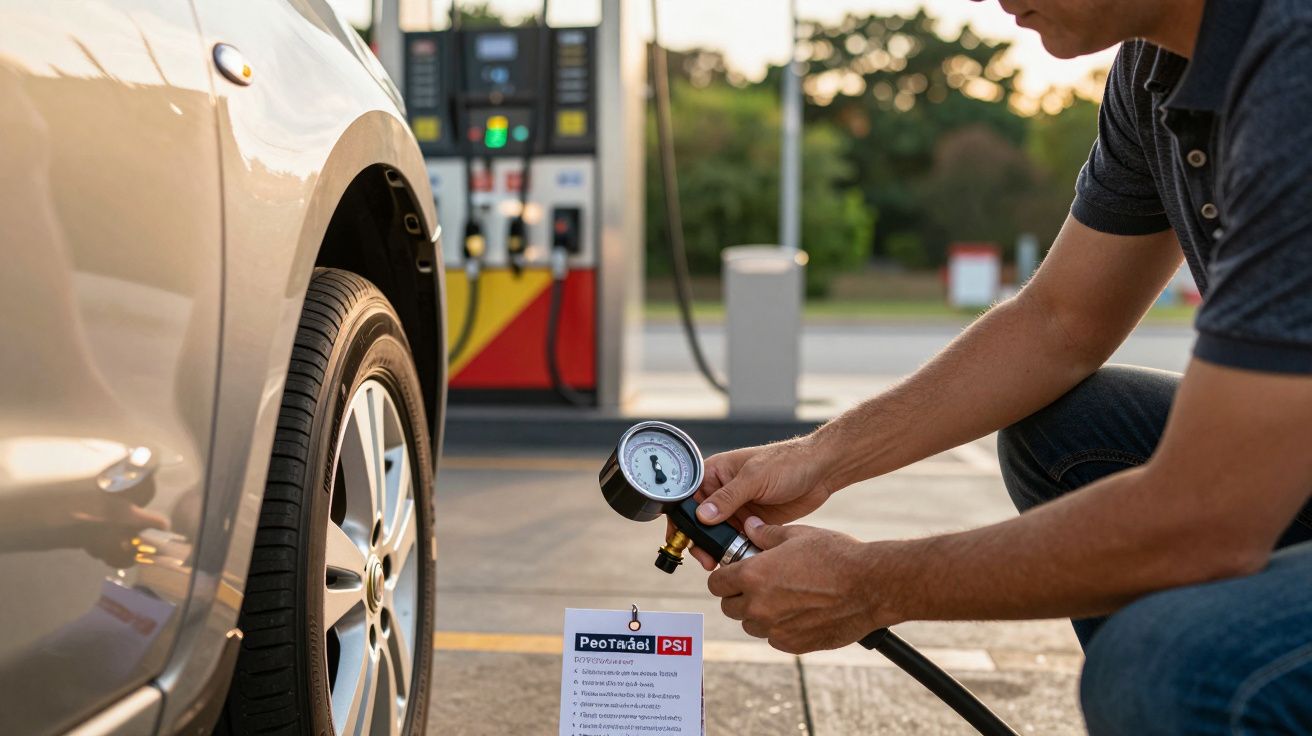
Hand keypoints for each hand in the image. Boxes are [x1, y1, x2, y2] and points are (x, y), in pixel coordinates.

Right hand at [677, 437, 837, 569]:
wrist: (821, 472)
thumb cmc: (788, 462)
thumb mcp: (755, 478)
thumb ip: (728, 497)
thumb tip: (702, 516)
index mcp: (716, 472)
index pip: (687, 497)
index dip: (681, 517)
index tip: (682, 537)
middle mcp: (722, 491)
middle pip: (698, 520)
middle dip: (698, 540)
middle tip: (704, 558)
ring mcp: (737, 508)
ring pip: (716, 534)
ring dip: (715, 548)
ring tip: (719, 563)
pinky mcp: (751, 522)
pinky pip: (735, 540)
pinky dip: (733, 550)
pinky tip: (736, 559)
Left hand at [707, 517, 897, 653]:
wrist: (870, 586)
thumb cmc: (836, 556)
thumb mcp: (799, 535)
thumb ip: (767, 534)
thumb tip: (750, 528)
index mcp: (753, 576)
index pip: (716, 584)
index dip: (724, 577)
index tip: (733, 573)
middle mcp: (759, 607)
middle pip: (729, 607)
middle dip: (739, 596)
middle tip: (759, 584)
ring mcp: (775, 629)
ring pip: (751, 625)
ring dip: (759, 613)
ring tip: (783, 597)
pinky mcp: (794, 645)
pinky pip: (775, 638)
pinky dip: (780, 628)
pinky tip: (799, 612)